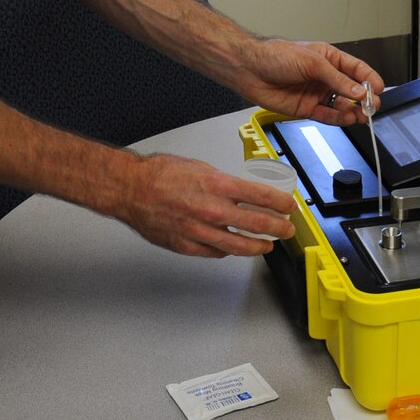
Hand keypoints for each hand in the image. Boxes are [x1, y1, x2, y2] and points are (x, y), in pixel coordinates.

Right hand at [115, 153, 297, 258]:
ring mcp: (200, 231)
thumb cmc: (159, 174)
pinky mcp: (187, 246)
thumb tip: (241, 193)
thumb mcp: (199, 167)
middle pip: (258, 225)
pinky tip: (234, 247)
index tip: (290, 207)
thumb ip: (223, 183)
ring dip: (259, 246)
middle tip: (287, 229)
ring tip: (267, 245)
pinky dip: (228, 250)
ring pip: (240, 246)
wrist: (130, 189)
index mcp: (217, 185)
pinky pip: (216, 252)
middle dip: (279, 228)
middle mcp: (211, 210)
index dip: (282, 204)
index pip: (262, 197)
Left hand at [241, 41, 384, 126]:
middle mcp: (325, 77)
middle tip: (372, 106)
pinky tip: (347, 118)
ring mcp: (316, 94)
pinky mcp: (307, 109)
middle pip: (352, 90)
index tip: (378, 89)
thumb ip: (337, 79)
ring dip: (353, 112)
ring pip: (342, 106)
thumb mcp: (312, 62)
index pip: (356, 70)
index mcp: (329, 59)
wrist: (250, 70)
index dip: (369, 79)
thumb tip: (358, 91)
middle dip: (364, 99)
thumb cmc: (276, 56)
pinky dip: (339, 119)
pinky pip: (328, 116)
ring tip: (362, 116)